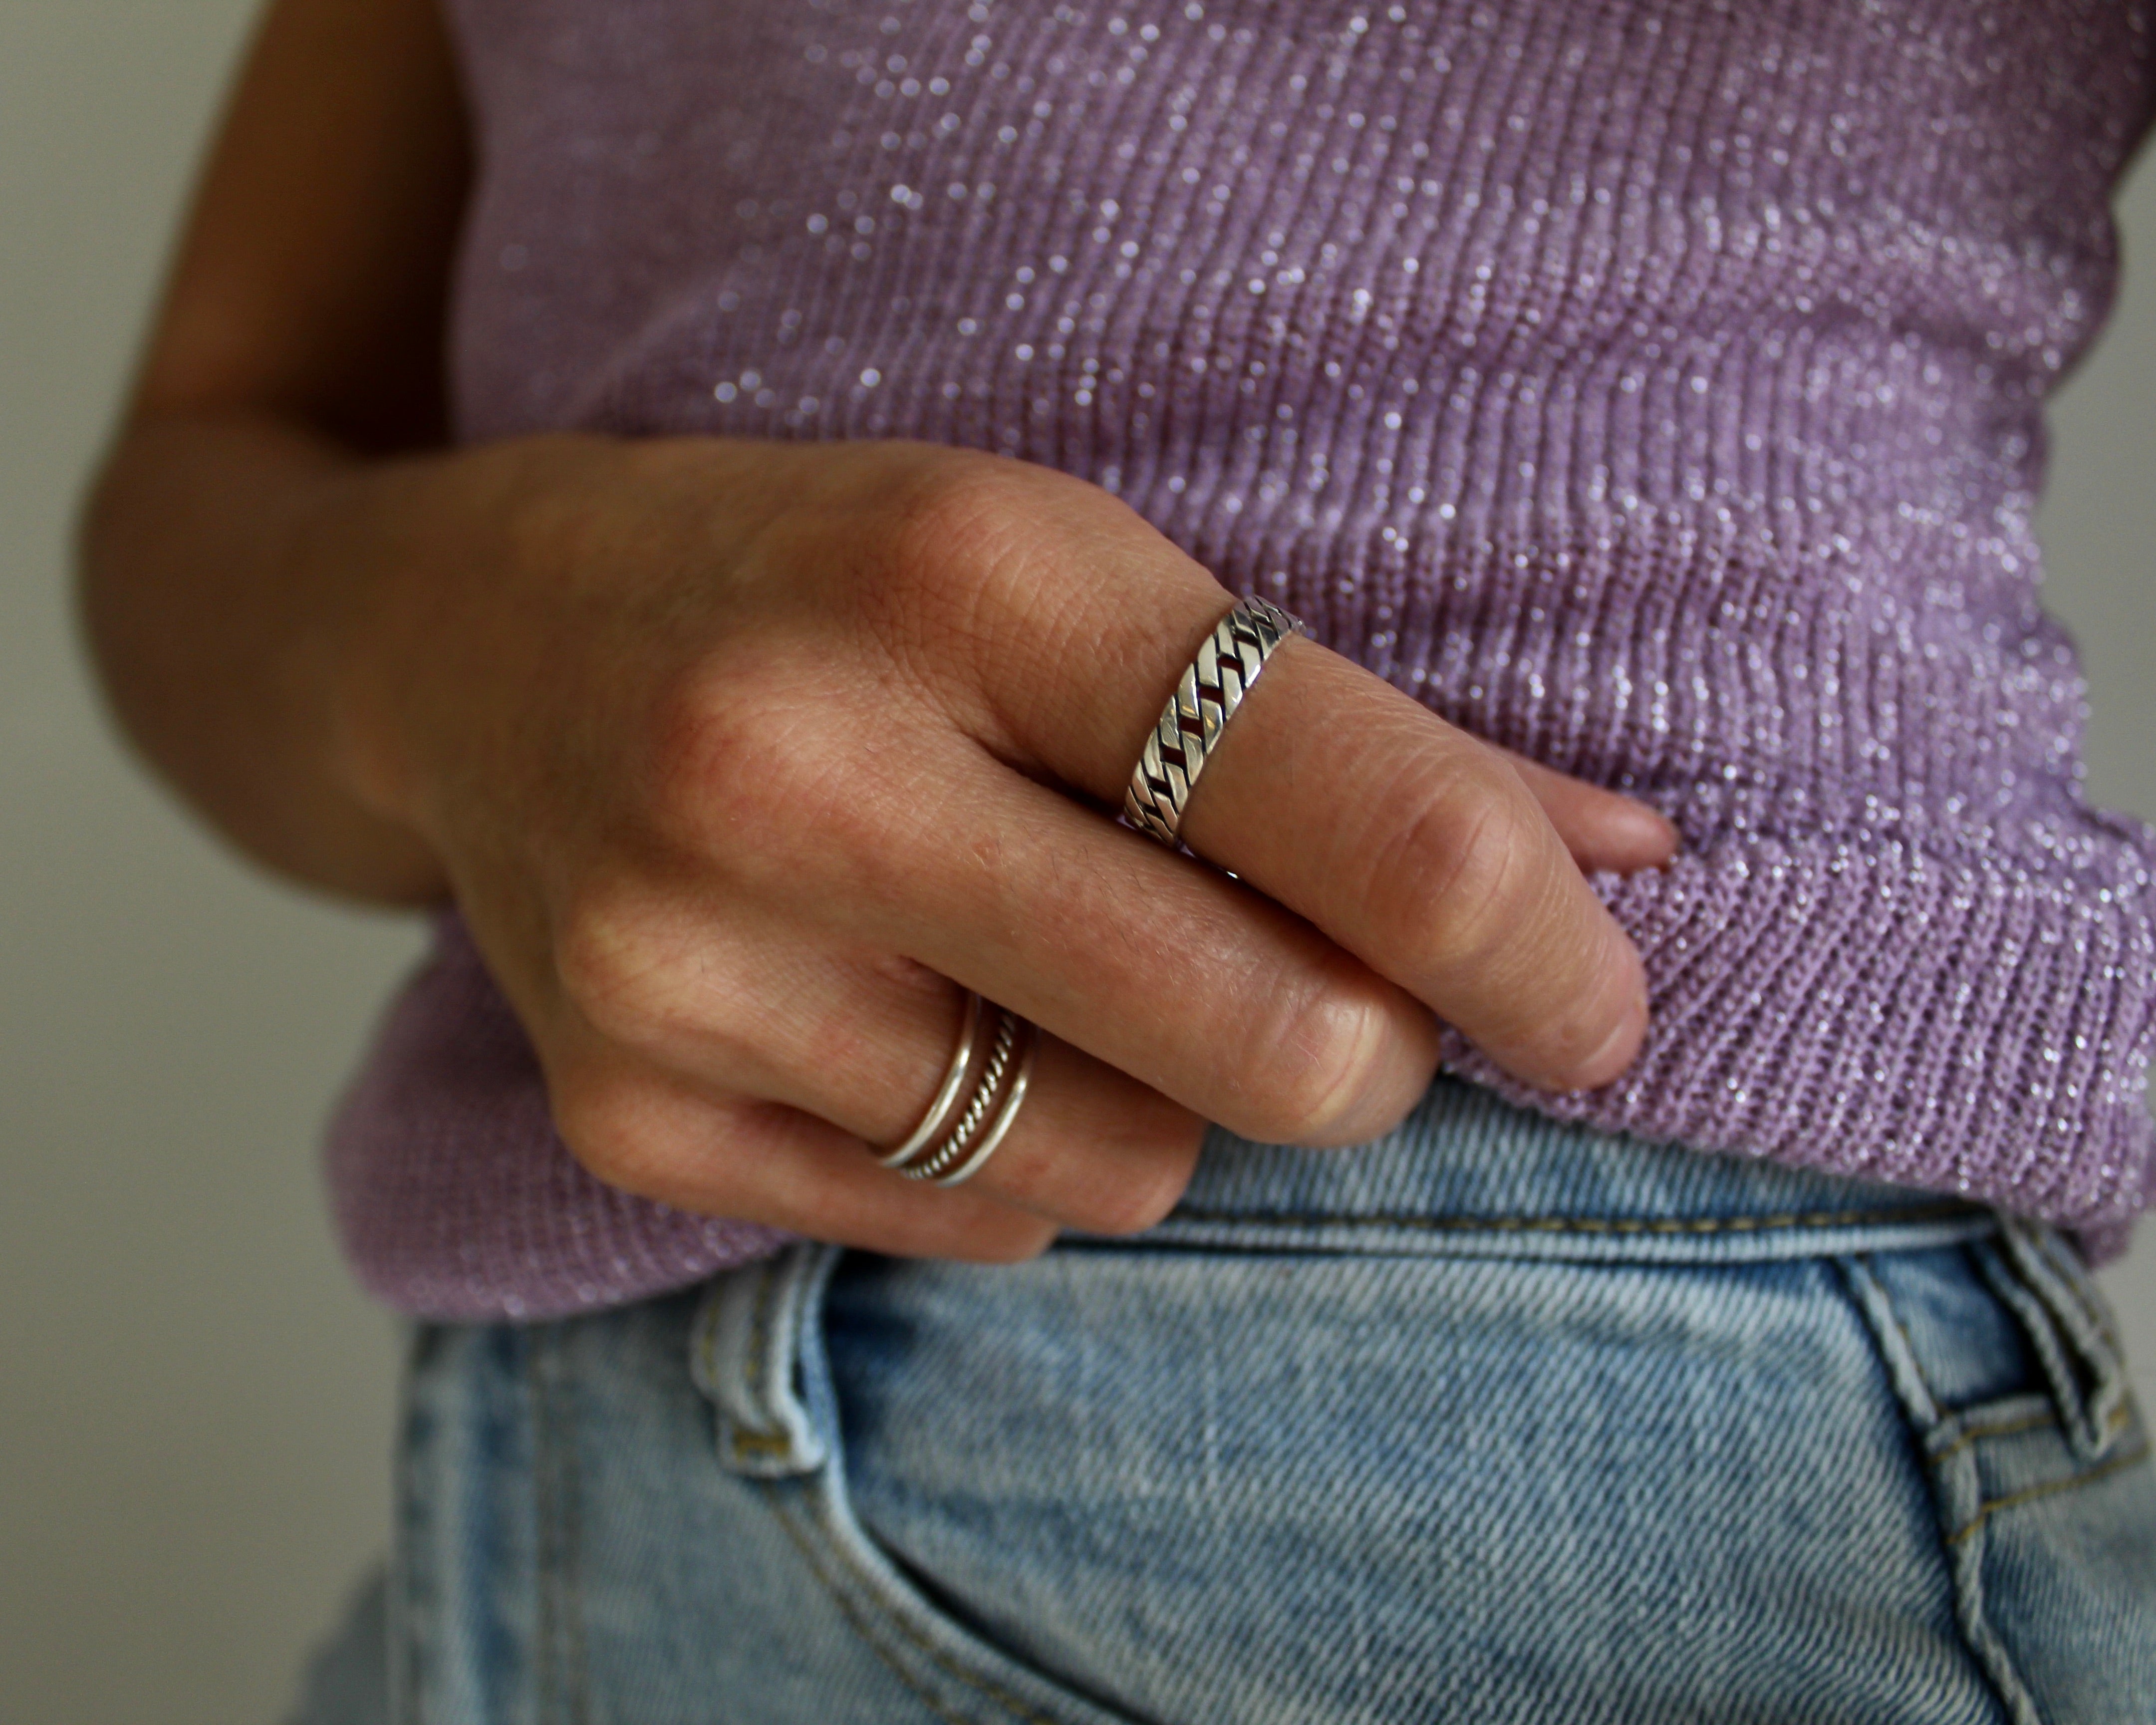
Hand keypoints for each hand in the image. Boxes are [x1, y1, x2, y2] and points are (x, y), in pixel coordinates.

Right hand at [326, 435, 1673, 1259]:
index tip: (1598, 1000)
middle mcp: (805, 770)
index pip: (1359, 817)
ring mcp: (691, 962)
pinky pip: (975, 1229)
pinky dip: (1015, 1157)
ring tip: (1057, 968)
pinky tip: (921, 1019)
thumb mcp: (1079, 573)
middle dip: (1365, 1053)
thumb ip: (1357, 729)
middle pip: (1276, 1050)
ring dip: (1166, 1101)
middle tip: (1331, 995)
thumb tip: (1630, 859)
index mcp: (969, 577)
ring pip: (1126, 1173)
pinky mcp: (627, 1113)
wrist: (471, 638)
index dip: (1538, 942)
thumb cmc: (835, 588)